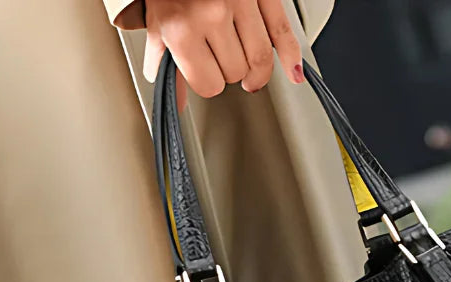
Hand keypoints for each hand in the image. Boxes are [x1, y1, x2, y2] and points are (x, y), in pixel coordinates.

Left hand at [142, 0, 303, 104]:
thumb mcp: (156, 20)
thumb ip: (164, 62)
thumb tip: (179, 102)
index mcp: (182, 28)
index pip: (208, 85)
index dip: (206, 82)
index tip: (203, 73)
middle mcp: (212, 16)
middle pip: (235, 73)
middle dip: (227, 69)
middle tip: (218, 56)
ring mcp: (240, 3)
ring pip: (260, 60)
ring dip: (254, 68)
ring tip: (248, 71)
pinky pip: (282, 32)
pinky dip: (291, 57)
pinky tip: (294, 73)